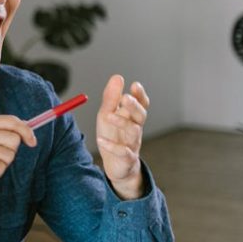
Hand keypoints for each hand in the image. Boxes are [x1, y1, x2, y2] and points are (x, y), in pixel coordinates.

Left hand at [95, 75, 149, 198]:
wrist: (115, 165)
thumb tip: (118, 77)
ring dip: (122, 122)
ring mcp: (133, 144)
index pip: (141, 104)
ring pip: (134, 132)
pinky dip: (112, 146)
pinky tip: (101, 141)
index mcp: (131, 117)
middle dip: (134, 106)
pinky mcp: (127, 159)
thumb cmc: (112, 136)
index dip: (140, 95)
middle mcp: (135, 129)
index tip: (135, 85)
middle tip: (125, 98)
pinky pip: (123, 152)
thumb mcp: (107, 115)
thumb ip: (112, 98)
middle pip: (140, 116)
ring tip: (108, 116)